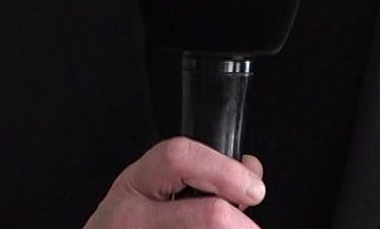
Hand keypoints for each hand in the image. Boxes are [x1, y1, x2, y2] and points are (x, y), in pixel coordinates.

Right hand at [82, 137, 264, 227]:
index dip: (224, 169)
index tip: (253, 187)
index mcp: (135, 183)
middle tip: (251, 228)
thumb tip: (249, 171)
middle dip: (239, 223)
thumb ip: (197, 174)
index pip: (180, 158)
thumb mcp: (149, 189)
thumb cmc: (126, 223)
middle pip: (206, 215)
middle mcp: (132, 217)